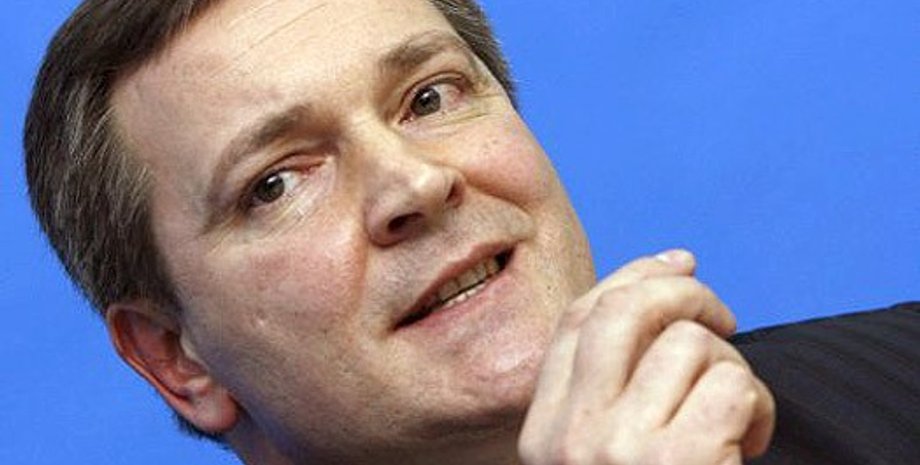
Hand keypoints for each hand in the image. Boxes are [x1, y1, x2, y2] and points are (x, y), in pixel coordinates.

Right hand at [518, 250, 774, 464]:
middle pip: (624, 310)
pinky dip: (759, 405)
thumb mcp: (595, 456)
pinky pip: (733, 385)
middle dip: (685, 293)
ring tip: (737, 417)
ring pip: (689, 342)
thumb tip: (671, 274)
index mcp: (542, 433)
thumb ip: (605, 393)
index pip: (577, 320)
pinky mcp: (677, 459)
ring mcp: (619, 446)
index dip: (631, 277)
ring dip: (731, 368)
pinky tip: (748, 440)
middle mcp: (570, 434)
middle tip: (724, 318)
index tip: (677, 263)